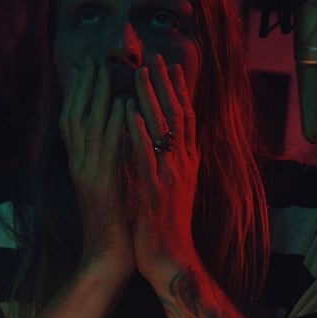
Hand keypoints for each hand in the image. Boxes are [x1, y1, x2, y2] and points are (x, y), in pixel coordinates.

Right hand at [59, 57, 134, 278]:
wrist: (108, 258)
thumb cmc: (113, 223)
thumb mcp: (107, 185)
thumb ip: (106, 159)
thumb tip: (114, 133)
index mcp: (80, 166)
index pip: (72, 122)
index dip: (76, 94)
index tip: (83, 69)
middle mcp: (78, 166)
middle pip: (74, 117)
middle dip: (81, 87)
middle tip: (89, 60)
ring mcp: (87, 175)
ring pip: (87, 127)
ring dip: (96, 97)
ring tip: (104, 71)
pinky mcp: (102, 186)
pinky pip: (108, 149)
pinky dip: (114, 124)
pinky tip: (122, 105)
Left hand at [124, 54, 200, 278]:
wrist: (172, 259)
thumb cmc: (170, 225)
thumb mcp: (177, 188)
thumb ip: (174, 162)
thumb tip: (170, 140)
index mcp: (188, 162)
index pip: (186, 118)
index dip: (179, 91)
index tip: (170, 66)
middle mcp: (184, 164)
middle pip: (177, 116)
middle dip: (165, 85)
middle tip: (155, 58)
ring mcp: (171, 176)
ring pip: (163, 130)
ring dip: (151, 99)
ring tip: (141, 74)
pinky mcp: (155, 191)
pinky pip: (145, 156)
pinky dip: (138, 133)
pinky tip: (129, 114)